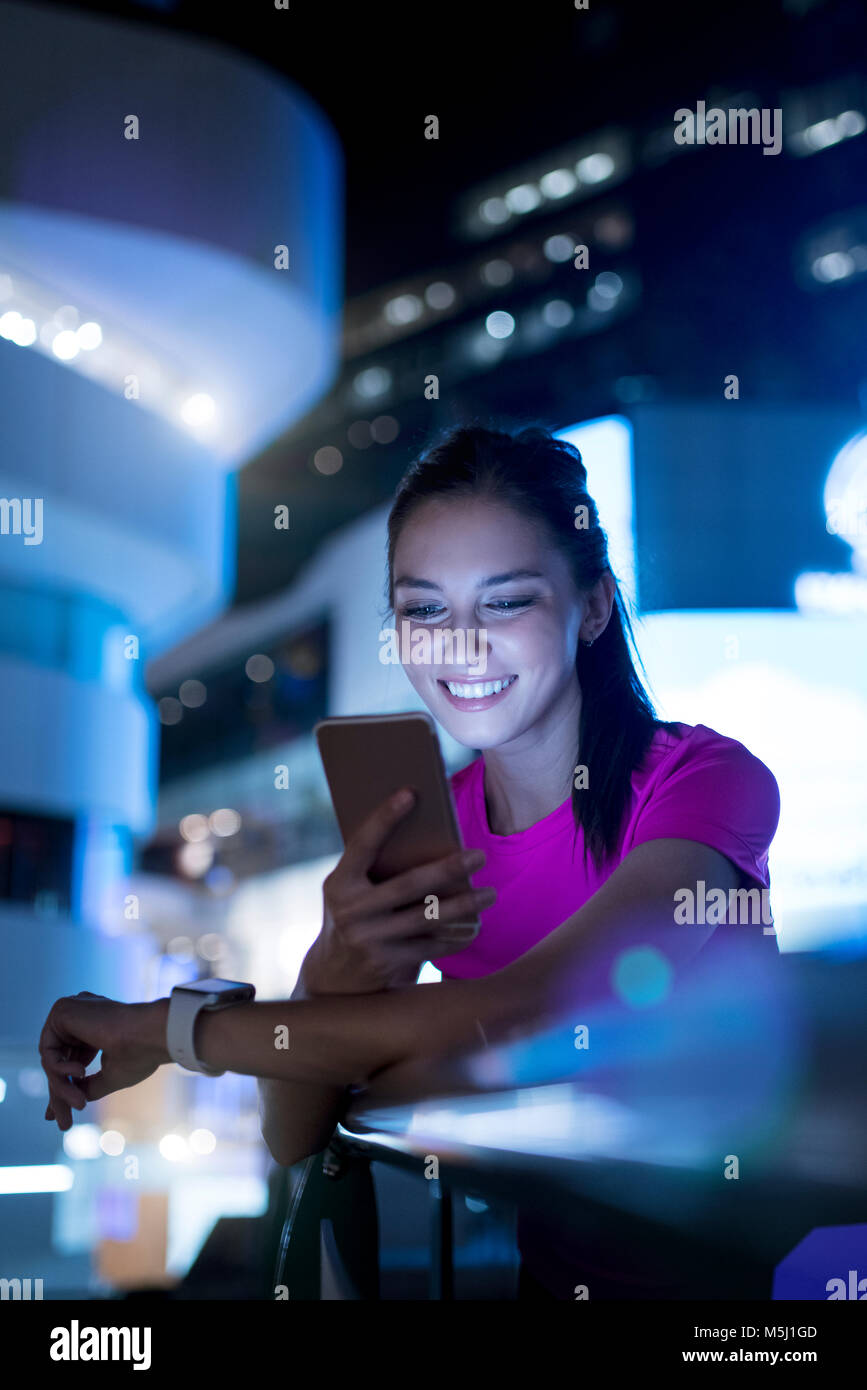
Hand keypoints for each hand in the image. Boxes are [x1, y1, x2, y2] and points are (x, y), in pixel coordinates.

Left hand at [39, 992, 167, 1130]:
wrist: (151, 1035)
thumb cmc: (141, 1053)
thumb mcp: (111, 1075)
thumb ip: (88, 1085)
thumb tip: (73, 1099)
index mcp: (93, 1025)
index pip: (69, 1057)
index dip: (63, 1085)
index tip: (56, 1116)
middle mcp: (80, 1015)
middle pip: (58, 1060)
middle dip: (60, 1093)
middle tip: (64, 1125)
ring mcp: (71, 1011)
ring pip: (52, 1059)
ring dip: (62, 1087)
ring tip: (80, 1104)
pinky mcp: (62, 1011)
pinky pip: (48, 1052)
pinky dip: (60, 1070)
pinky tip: (80, 1074)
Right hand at [302, 787, 495, 995]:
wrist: (334, 979)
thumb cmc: (355, 918)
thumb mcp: (352, 892)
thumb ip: (378, 871)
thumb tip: (434, 843)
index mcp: (339, 884)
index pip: (363, 844)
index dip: (384, 818)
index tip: (410, 792)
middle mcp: (351, 911)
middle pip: (409, 884)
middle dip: (449, 868)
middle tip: (480, 855)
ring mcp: (369, 940)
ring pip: (428, 917)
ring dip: (465, 905)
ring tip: (490, 893)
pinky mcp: (387, 964)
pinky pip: (432, 946)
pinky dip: (457, 936)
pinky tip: (476, 925)